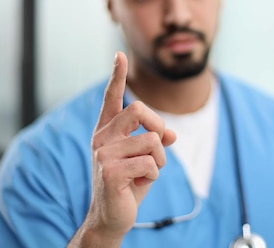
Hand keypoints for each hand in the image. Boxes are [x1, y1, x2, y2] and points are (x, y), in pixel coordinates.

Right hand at [73, 52, 176, 246]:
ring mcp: (103, 155)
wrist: (112, 217)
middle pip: (139, 110)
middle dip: (159, 127)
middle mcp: (101, 139)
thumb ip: (155, 142)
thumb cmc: (129, 185)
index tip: (119, 55)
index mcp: (107, 132)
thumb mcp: (145, 160)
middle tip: (160, 147)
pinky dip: (154, 174)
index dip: (117, 76)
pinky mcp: (110, 172)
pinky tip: (140, 184)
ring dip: (160, 160)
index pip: (111, 98)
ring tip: (148, 172)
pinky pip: (150, 162)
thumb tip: (172, 134)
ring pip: (152, 140)